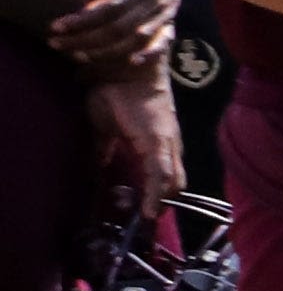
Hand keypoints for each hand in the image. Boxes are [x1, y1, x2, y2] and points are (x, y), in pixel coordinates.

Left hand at [46, 0, 174, 83]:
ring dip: (105, 52)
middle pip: (118, 29)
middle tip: (56, 44)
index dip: (82, 20)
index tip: (55, 27)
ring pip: (135, 41)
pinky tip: (126, 63)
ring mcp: (165, 13)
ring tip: (76, 55)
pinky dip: (145, 56)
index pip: (109, 7)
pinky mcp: (170, 22)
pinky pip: (161, 44)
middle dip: (85, 40)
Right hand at [88, 70, 181, 210]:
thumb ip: (106, 148)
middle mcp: (169, 146)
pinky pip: (161, 173)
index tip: (147, 219)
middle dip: (161, 205)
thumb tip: (98, 165)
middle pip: (174, 185)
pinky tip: (148, 210)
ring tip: (145, 218)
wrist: (125, 69)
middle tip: (146, 220)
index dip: (157, 199)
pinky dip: (155, 193)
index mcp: (159, 143)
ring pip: (172, 183)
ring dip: (159, 203)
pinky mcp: (160, 141)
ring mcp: (168, 143)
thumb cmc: (116, 93)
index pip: (166, 178)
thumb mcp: (106, 127)